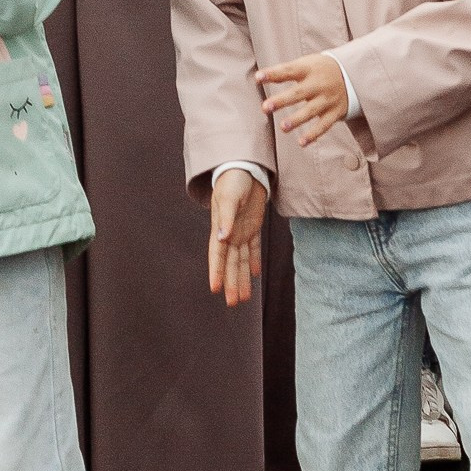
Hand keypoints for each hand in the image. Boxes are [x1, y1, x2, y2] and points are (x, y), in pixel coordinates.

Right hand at [208, 169, 268, 307]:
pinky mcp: (252, 226)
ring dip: (241, 278)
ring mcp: (240, 231)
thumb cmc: (233, 180)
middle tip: (232, 303)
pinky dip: (254, 262)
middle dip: (230, 282)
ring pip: (241, 260)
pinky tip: (255, 275)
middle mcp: (229, 233)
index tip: (215, 289)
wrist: (246, 167)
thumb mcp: (229, 197)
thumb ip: (226, 217)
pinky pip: (253, 248)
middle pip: (229, 262)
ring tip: (243, 298)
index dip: (216, 272)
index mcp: (220, 227)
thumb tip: (222, 237)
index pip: (217, 254)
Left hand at [260, 53, 349, 143]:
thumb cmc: (320, 69)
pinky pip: (324, 125)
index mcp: (309, 69)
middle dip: (282, 101)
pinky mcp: (335, 112)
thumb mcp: (307, 63)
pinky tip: (301, 143)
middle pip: (298, 93)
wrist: (353, 73)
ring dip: (297, 119)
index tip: (258, 78)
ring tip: (283, 127)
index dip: (273, 73)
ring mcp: (327, 99)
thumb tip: (260, 78)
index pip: (288, 70)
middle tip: (266, 107)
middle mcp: (318, 84)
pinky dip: (313, 134)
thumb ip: (287, 71)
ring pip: (311, 111)